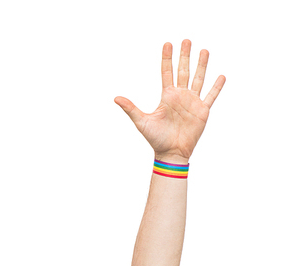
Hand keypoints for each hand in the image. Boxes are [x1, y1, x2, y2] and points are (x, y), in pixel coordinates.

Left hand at [114, 40, 224, 162]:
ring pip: (198, 79)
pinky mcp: (202, 111)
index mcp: (166, 96)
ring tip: (204, 51)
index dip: (167, 58)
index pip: (166, 72)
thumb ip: (130, 108)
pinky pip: (211, 96)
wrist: (171, 153)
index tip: (167, 44)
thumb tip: (115, 98)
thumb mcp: (141, 121)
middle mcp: (180, 96)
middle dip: (184, 56)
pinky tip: (221, 76)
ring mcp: (192, 102)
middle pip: (183, 71)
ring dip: (201, 65)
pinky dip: (216, 87)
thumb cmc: (155, 139)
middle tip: (186, 40)